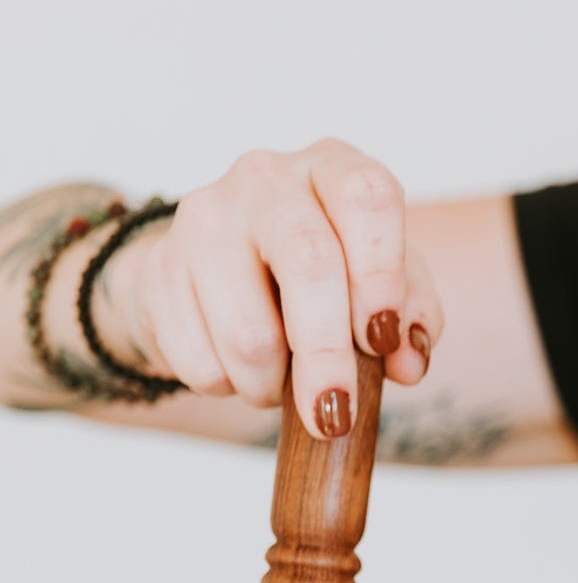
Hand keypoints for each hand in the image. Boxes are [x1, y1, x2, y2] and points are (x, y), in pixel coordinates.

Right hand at [101, 137, 444, 438]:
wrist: (217, 278)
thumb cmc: (319, 278)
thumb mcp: (381, 285)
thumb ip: (412, 316)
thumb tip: (409, 360)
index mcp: (332, 168)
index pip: (367, 196)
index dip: (381, 274)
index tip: (383, 339)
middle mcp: (266, 177)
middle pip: (308, 262)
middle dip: (327, 355)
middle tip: (336, 413)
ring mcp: (204, 217)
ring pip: (248, 329)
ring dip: (271, 384)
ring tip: (281, 384)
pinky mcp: (160, 267)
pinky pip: (200, 358)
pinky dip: (228, 386)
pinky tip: (238, 368)